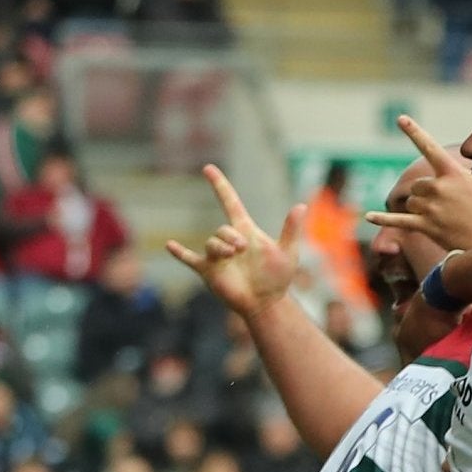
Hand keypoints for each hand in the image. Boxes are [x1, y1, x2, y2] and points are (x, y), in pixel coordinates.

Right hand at [163, 165, 301, 318]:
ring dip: (219, 248)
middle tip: (241, 249)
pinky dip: (180, 253)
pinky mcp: (209, 271)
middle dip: (229, 237)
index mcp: (245, 232)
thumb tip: (301, 206)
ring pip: (211, 243)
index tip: (208, 168)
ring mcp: (217, 256)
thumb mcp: (287, 252)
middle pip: (221, 229)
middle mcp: (229, 241)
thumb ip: (291, 229)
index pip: (230, 202)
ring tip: (232, 256)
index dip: (220, 185)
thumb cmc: (278, 278)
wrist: (267, 303)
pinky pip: (190, 259)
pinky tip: (170, 245)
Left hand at [363, 115, 471, 254]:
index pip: (429, 147)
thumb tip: (449, 171)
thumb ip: (459, 174)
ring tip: (444, 220)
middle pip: (417, 185)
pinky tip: (369, 216)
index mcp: (451, 173)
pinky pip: (398, 220)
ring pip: (411, 202)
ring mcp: (430, 207)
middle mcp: (438, 187)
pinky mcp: (425, 226)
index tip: (400, 118)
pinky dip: (383, 219)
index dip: (414, 132)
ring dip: (422, 210)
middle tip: (447, 208)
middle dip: (426, 195)